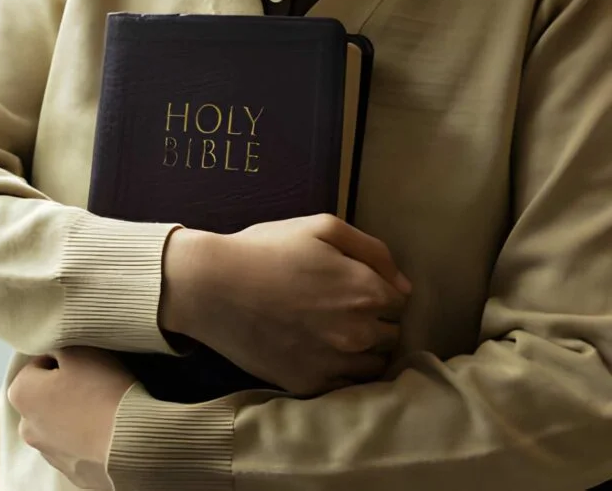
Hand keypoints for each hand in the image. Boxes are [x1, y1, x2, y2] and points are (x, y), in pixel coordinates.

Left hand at [8, 347, 135, 489]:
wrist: (132, 442)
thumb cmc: (101, 389)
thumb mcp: (79, 350)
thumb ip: (58, 346)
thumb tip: (55, 353)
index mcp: (20, 394)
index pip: (38, 364)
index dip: (63, 359)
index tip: (84, 363)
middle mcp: (26, 427)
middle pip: (46, 397)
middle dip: (65, 389)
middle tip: (95, 384)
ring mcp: (48, 454)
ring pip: (60, 423)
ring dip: (75, 415)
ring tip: (104, 409)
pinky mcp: (71, 472)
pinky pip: (77, 446)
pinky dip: (87, 438)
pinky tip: (107, 431)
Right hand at [160, 214, 411, 395]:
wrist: (211, 286)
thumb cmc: (265, 250)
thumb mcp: (321, 227)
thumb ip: (373, 251)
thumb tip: (403, 286)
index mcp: (367, 291)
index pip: (400, 303)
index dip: (378, 292)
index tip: (353, 287)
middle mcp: (359, 332)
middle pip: (391, 335)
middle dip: (374, 322)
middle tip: (339, 309)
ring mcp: (334, 363)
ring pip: (374, 365)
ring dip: (363, 351)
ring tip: (331, 333)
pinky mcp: (309, 384)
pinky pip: (346, 386)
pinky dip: (341, 373)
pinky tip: (319, 353)